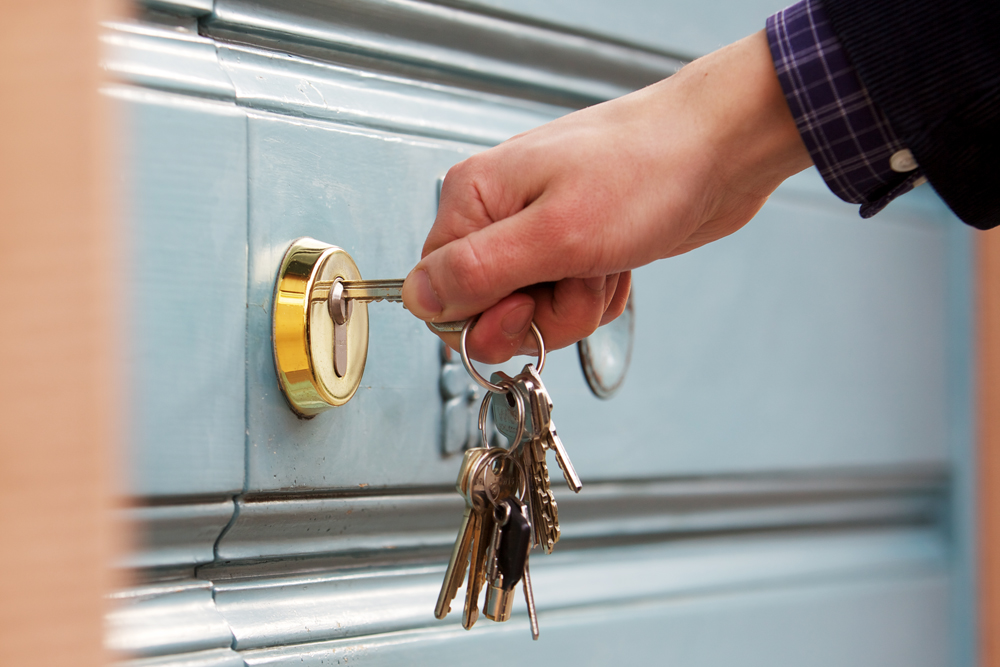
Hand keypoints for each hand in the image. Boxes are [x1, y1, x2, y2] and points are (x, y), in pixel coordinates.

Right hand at [402, 30, 811, 362]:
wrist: (721, 147)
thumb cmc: (647, 171)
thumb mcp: (555, 235)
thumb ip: (477, 272)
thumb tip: (416, 298)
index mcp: (475, 199)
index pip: (438, 293)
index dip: (483, 319)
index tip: (528, 307)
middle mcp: (498, 213)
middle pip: (488, 309)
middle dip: (540, 315)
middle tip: (576, 281)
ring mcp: (537, 230)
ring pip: (532, 311)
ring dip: (576, 305)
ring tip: (605, 263)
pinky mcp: (571, 245)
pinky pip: (565, 300)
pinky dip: (596, 294)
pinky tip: (617, 264)